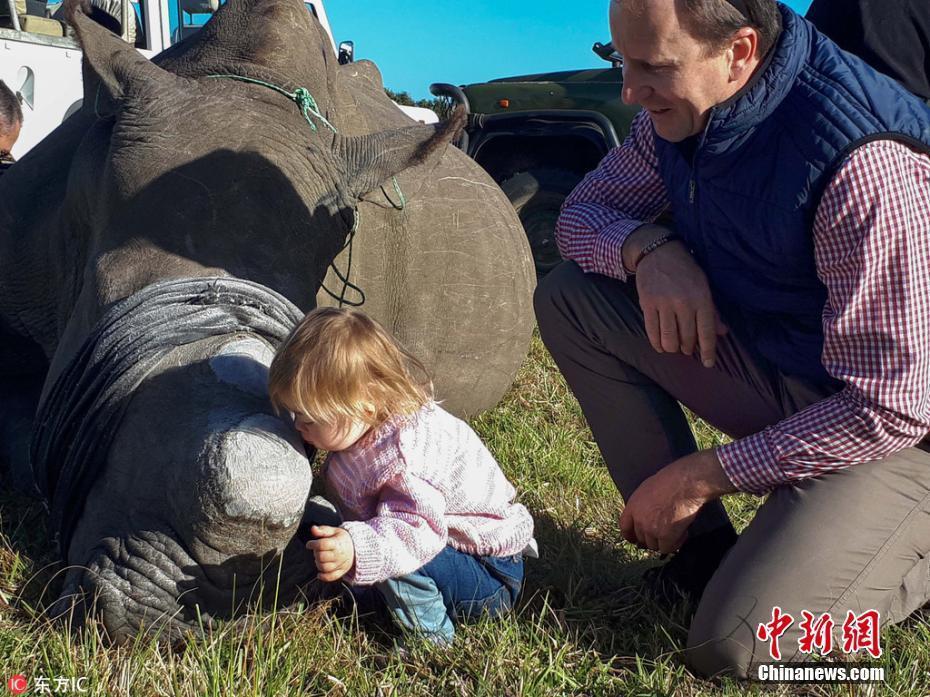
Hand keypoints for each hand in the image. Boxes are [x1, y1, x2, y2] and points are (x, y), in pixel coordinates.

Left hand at [306, 525, 354, 581]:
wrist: (356, 548)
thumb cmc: (342, 539)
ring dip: (318, 564)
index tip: (309, 544)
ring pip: (324, 567)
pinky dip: (323, 577)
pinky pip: (331, 577)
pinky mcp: (341, 572)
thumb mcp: (334, 531)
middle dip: (316, 553)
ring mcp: (340, 564)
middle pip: (322, 557)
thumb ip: (323, 530)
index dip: (313, 544)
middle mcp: (339, 555)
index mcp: (337, 543)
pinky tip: (319, 573)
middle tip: (317, 550)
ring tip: (320, 558)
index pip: (322, 545)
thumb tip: (313, 529)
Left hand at [619, 449, 735, 553]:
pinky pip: (667, 548)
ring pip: (654, 546)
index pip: (625, 528)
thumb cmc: (671, 481)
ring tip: (676, 530)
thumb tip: (645, 516)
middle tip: (665, 533)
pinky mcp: (665, 536)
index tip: (636, 540)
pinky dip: (676, 543)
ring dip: (665, 541)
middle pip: (641, 539)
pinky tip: (683, 533)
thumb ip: (642, 505)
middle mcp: (639, 519)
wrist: (685, 483)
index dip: (631, 536)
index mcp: (633, 506)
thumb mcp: (647, 489)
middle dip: (652, 539)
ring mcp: (651, 529)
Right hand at [625, 226, 726, 366]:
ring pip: (669, 338)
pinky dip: (657, 343)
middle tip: (687, 348)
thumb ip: (712, 310)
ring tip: (674, 347)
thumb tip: (722, 332)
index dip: (708, 351)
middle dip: (688, 348)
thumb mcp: (704, 286)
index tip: (709, 364)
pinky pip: (652, 331)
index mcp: (701, 298)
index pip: (707, 331)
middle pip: (687, 338)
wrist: (658, 252)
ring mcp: (664, 303)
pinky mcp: (647, 304)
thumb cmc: (685, 270)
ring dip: (672, 348)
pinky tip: (660, 345)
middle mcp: (684, 302)